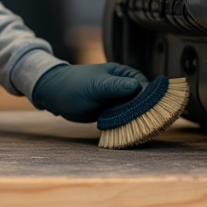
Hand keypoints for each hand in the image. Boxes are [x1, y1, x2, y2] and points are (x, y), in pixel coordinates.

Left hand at [29, 63, 148, 122]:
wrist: (54, 95)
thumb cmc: (73, 84)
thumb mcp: (95, 86)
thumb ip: (115, 86)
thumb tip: (137, 86)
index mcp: (122, 74)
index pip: (143, 85)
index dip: (149, 98)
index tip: (152, 110)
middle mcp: (122, 86)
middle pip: (141, 99)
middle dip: (144, 111)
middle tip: (147, 124)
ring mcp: (117, 100)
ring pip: (133, 111)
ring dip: (135, 119)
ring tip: (139, 130)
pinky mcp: (111, 111)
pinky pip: (123, 118)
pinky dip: (126, 124)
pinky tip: (128, 131)